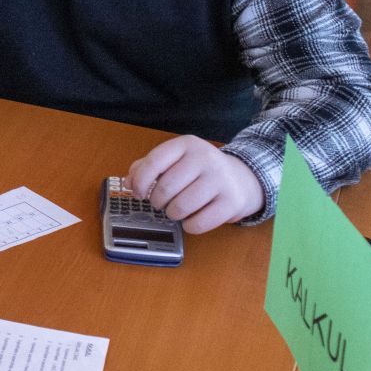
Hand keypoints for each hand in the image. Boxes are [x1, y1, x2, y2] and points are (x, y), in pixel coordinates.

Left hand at [126, 136, 263, 233]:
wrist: (242, 179)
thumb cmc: (200, 171)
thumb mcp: (175, 160)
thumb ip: (147, 167)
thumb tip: (128, 183)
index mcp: (186, 144)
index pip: (154, 161)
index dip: (139, 181)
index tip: (136, 192)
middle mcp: (205, 158)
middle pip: (166, 188)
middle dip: (156, 201)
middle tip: (160, 202)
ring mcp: (220, 179)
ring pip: (181, 207)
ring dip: (172, 214)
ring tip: (176, 209)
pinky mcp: (231, 202)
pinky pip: (198, 223)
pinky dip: (189, 226)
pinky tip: (192, 218)